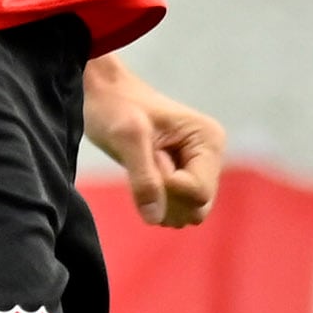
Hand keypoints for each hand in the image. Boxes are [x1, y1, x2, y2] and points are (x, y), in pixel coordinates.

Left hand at [83, 59, 224, 229]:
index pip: (199, 193)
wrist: (102, 94)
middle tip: (144, 161)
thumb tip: (155, 218)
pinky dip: (153, 199)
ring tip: (143, 163)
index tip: (149, 155)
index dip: (167, 186)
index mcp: (209, 141)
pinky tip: (142, 171)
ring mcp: (198, 170)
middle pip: (197, 209)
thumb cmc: (114, 106)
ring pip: (186, 214)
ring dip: (157, 198)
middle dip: (165, 196)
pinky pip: (174, 210)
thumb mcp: (126, 137)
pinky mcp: (182, 179)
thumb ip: (143, 177)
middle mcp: (210, 157)